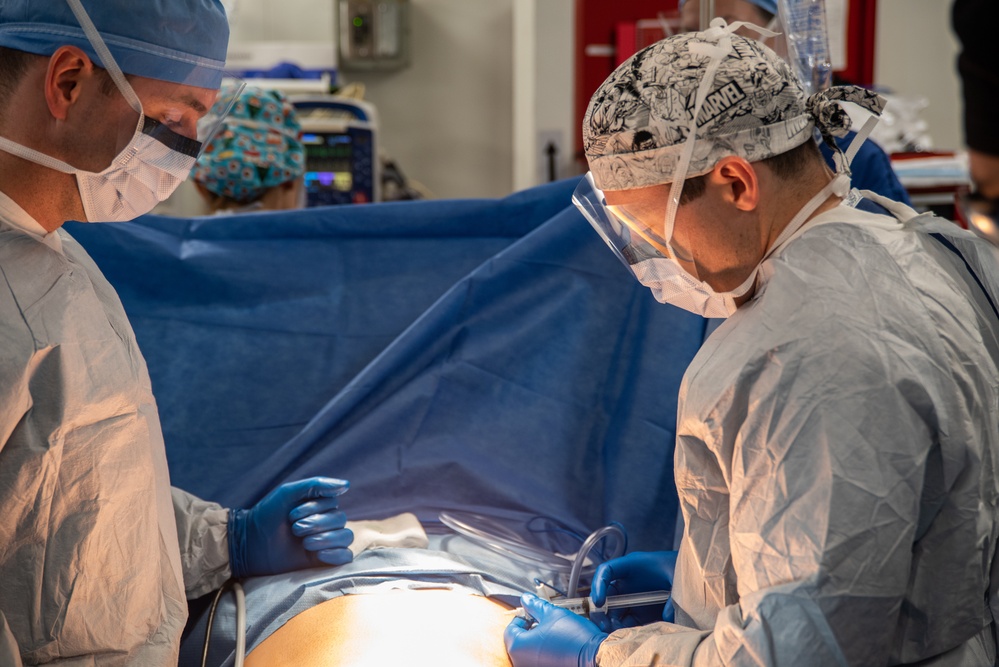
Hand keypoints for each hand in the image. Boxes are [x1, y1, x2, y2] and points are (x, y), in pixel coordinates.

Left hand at [228, 477, 353, 577]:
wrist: (249, 545)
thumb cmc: (266, 516)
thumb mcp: (287, 494)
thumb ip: (315, 485)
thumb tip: (346, 484)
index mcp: (319, 505)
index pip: (333, 503)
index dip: (315, 508)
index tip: (291, 515)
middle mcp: (326, 522)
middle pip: (340, 519)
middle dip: (317, 524)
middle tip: (295, 530)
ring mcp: (326, 542)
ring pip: (345, 537)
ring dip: (326, 538)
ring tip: (304, 543)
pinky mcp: (323, 561)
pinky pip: (346, 557)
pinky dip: (336, 554)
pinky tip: (318, 554)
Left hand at [504, 594, 606, 666]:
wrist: (593, 655)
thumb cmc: (573, 637)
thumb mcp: (552, 614)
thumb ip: (535, 606)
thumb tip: (526, 599)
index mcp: (518, 647)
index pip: (510, 629)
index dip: (522, 618)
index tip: (533, 614)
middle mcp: (521, 662)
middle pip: (518, 642)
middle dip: (529, 630)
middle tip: (543, 622)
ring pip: (528, 652)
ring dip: (536, 641)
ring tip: (552, 633)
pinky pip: (537, 660)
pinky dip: (543, 652)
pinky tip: (557, 645)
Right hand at [590, 551, 676, 630]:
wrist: (692, 575)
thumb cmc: (682, 569)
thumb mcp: (677, 578)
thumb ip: (672, 596)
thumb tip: (666, 616)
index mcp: (632, 565)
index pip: (607, 571)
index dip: (598, 585)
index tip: (597, 602)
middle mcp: (628, 582)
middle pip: (606, 595)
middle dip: (602, 611)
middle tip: (604, 626)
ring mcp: (633, 597)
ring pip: (615, 611)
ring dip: (613, 623)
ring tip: (617, 634)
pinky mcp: (640, 611)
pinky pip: (627, 621)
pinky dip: (625, 630)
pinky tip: (628, 637)